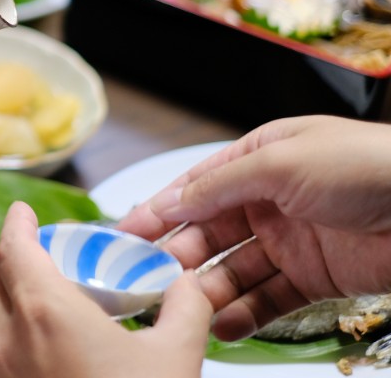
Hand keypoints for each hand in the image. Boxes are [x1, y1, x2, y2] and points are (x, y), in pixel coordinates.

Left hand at [0, 201, 209, 377]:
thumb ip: (186, 310)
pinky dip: (9, 331)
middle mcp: (11, 338)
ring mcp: (1, 372)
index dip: (16, 224)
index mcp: (45, 311)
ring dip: (5, 293)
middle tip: (37, 247)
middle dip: (9, 254)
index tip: (23, 211)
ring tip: (38, 291)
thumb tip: (189, 284)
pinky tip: (41, 344)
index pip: (13, 248)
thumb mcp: (177, 358)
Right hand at [117, 115, 390, 339]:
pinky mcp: (314, 278)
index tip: (124, 235)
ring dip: (204, 289)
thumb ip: (218, 185)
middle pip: (208, 232)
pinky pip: (268, 299)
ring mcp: (290, 240)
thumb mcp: (278, 162)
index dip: (159, 210)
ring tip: (179, 310)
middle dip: (175, 255)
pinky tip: (219, 326)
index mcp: (258, 158)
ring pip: (233, 269)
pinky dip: (242, 314)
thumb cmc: (362, 165)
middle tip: (143, 279)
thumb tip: (169, 201)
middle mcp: (268, 199)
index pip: (196, 187)